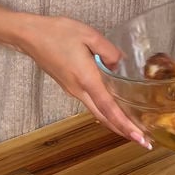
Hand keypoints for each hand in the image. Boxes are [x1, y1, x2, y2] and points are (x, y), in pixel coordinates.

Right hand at [17, 14, 152, 149]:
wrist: (30, 36)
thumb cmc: (58, 33)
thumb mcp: (89, 35)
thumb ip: (109, 51)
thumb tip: (120, 64)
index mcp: (86, 79)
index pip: (109, 108)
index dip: (126, 124)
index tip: (140, 138)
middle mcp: (79, 90)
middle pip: (104, 117)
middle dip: (124, 130)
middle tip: (144, 141)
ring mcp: (72, 90)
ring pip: (97, 112)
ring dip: (115, 122)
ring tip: (133, 127)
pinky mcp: (68, 86)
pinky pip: (90, 103)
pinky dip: (105, 111)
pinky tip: (114, 109)